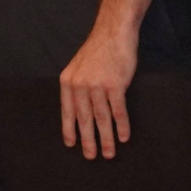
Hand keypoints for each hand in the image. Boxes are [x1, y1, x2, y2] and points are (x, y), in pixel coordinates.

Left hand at [59, 28, 136, 158]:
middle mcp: (80, 85)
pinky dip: (121, 125)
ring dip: (106, 138)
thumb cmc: (97, 52)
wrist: (112, 34)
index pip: (67, 111)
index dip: (69, 129)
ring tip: (109, 153)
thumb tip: (80, 109)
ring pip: (101, 118)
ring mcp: (97, 85)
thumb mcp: (79, 68)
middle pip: (84, 118)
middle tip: (90, 156)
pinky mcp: (115, 85)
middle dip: (87, 140)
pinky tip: (124, 137)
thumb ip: (77, 87)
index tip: (71, 144)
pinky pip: (118, 110)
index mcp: (67, 82)